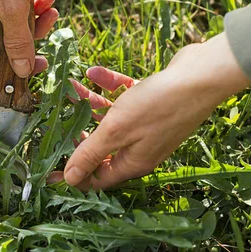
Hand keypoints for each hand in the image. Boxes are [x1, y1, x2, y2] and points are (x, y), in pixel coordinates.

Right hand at [0, 0, 58, 126]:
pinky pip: (10, 17)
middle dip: (24, 56)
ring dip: (32, 29)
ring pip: (8, 36)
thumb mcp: (14, 6)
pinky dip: (28, 13)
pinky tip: (46, 1)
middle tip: (46, 60)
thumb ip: (18, 43)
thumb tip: (21, 71)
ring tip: (50, 13)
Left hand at [62, 33, 250, 189]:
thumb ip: (90, 153)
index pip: (96, 177)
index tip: (49, 166)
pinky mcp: (152, 101)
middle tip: (56, 120)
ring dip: (89, 104)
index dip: (73, 173)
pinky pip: (124, 97)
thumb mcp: (116, 131)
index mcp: (132, 162)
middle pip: (101, 147)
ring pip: (110, 118)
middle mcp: (139, 147)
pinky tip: (93, 72)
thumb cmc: (158, 106)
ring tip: (69, 88)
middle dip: (78, 133)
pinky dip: (109, 86)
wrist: (202, 76)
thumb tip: (69, 179)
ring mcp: (147, 124)